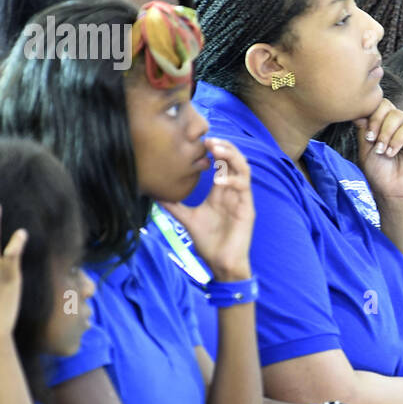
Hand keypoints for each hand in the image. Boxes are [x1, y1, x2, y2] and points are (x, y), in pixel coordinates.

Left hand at [160, 137, 254, 280]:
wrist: (221, 263)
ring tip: (216, 150)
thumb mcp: (187, 219)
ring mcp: (241, 198)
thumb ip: (174, 206)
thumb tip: (155, 194)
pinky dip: (232, 180)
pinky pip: (244, 187)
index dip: (214, 150)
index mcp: (221, 191)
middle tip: (208, 140)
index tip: (199, 142)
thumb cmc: (208, 242)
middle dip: (224, 147)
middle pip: (235, 160)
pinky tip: (218, 181)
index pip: (222, 163)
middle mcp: (233, 191)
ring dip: (232, 156)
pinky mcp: (247, 208)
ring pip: (243, 168)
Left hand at [356, 99, 402, 203]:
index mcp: (382, 125)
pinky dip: (397, 140)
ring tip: (382, 151)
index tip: (365, 136)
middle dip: (376, 121)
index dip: (369, 115)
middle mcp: (396, 125)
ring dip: (385, 133)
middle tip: (371, 140)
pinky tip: (392, 153)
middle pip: (386, 105)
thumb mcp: (365, 148)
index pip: (376, 106)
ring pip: (397, 114)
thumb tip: (361, 112)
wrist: (393, 193)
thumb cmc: (379, 174)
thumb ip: (365, 128)